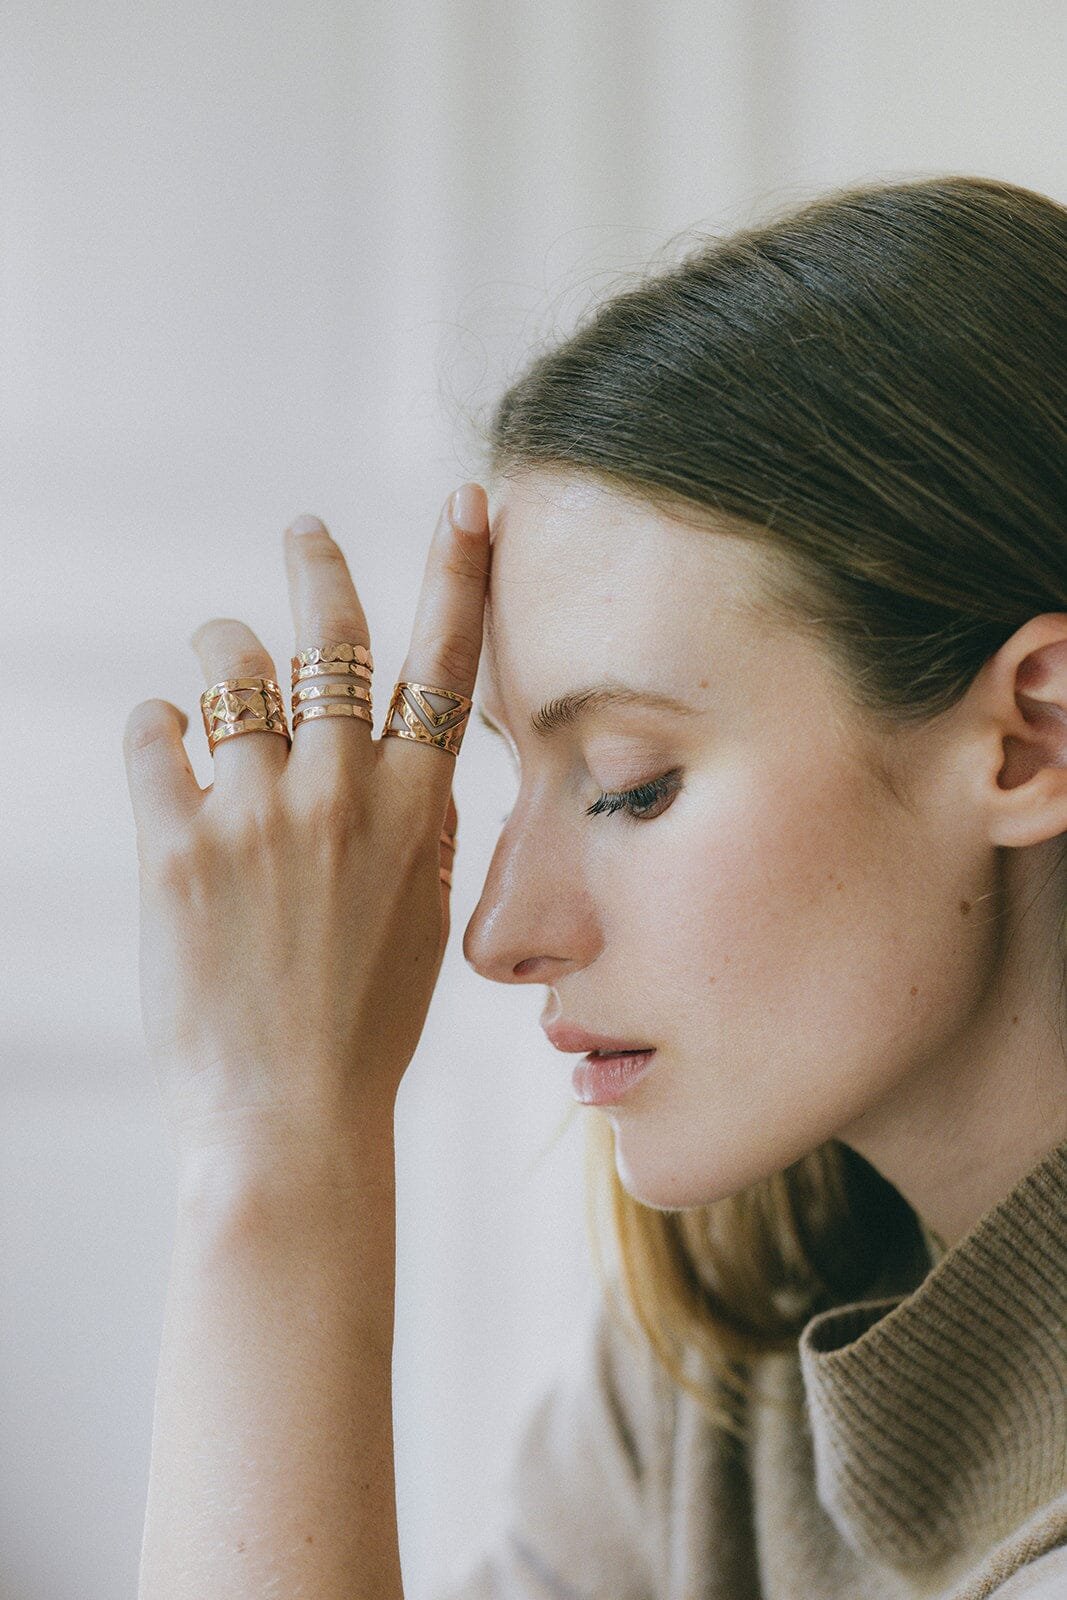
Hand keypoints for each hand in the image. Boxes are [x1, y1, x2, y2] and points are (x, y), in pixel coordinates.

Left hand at [122, 488, 489, 1166]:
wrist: (290, 1117)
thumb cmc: (365, 1023)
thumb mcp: (422, 918)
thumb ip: (418, 827)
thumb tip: (399, 757)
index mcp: (419, 812)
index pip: (448, 664)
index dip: (460, 572)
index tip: (470, 506)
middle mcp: (344, 795)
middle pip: (328, 636)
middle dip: (314, 566)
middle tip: (303, 535)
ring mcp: (259, 816)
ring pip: (227, 669)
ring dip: (218, 658)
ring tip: (212, 692)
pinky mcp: (177, 847)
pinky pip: (154, 733)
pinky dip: (157, 730)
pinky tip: (166, 752)